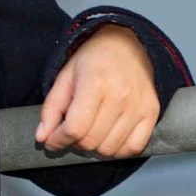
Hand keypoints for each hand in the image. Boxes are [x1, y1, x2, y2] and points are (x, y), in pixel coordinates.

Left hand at [34, 25, 157, 157]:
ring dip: (95, 147)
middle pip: (91, 141)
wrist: (127, 45)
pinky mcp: (152, 113)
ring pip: (110, 149)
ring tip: (91, 130)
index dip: (58, 139)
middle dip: (75, 142)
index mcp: (95, 83)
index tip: (52, 140)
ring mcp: (138, 107)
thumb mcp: (65, 76)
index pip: (75, 128)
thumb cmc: (93, 60)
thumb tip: (43, 138)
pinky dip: (118, 150)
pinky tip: (110, 137)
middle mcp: (120, 96)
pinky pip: (133, 148)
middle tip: (73, 130)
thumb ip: (51, 108)